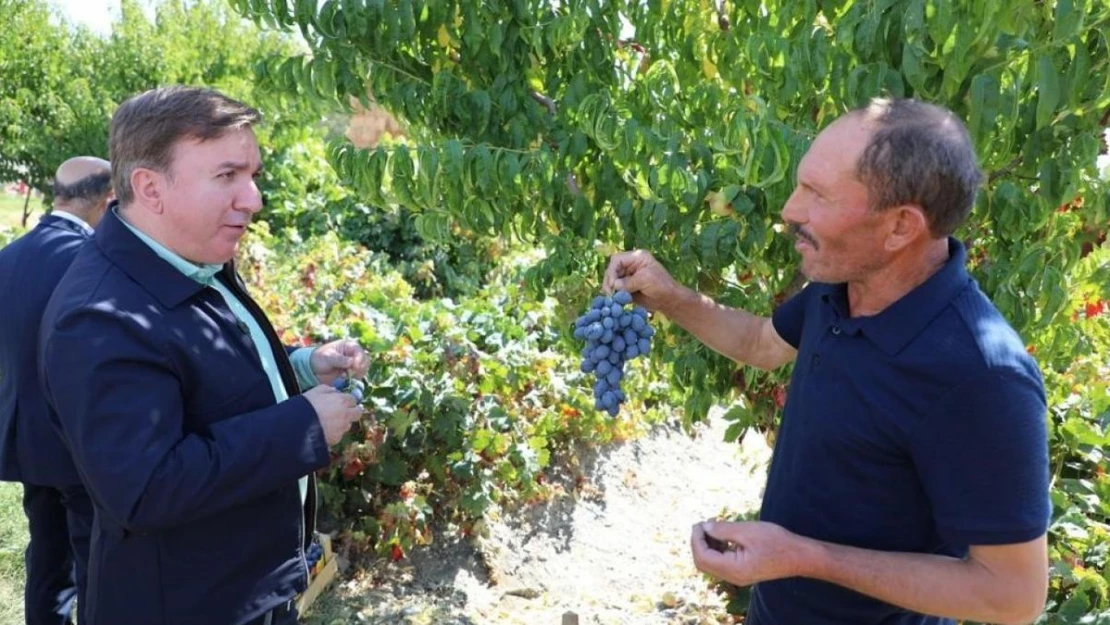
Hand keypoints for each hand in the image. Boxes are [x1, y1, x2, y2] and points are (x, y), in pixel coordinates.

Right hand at [302, 385, 362, 445]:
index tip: (343, 401)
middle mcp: (346, 415)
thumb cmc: (305, 407)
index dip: (348, 400)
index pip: (353, 399)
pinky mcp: (337, 439)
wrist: (298, 427)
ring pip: (348, 424)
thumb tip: (334, 391)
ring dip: (343, 423)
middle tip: (344, 412)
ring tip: (330, 422)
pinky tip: (324, 430)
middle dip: (353, 411)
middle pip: (357, 412)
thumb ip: (328, 390)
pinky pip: (339, 435)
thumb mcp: (315, 391)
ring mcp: (342, 428)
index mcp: (342, 401)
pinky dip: (334, 433)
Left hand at [310, 339, 368, 385]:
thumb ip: (339, 359)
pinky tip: (345, 379)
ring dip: (358, 373)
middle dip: (361, 367)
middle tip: (353, 373)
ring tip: (347, 376)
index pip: (359, 351)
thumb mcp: (328, 357)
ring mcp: (354, 364)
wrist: (314, 369)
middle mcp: (354, 354)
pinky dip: (354, 379)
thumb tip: (351, 362)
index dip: (359, 359)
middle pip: (365, 360)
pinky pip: (359, 376)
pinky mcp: (352, 373)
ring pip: (364, 368)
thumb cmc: (320, 358)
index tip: (355, 366)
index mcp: (349, 346)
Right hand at [602, 250, 684, 313]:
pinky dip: (614, 294)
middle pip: (612, 269)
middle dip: (609, 280)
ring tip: (612, 297)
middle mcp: (631, 265)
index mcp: (637, 257)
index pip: (617, 260)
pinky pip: (615, 289)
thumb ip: (628, 282)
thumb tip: (614, 285)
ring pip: (612, 279)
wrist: (669, 300)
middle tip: (610, 292)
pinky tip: (615, 300)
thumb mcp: (645, 280)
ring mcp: (628, 276)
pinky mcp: (627, 287)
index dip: (612, 271)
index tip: (613, 284)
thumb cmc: (661, 286)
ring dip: (610, 288)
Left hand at [690, 520, 812, 586]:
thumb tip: (704, 527)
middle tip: (703, 524)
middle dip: (699, 542)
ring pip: (712, 562)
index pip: (702, 557)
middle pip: (704, 562)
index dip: (696, 539)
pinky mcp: (743, 572)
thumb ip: (723, 530)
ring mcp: (738, 576)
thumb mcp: (747, 531)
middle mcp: (732, 577)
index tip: (700, 522)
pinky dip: (718, 548)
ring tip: (713, 525)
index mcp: (733, 569)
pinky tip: (723, 534)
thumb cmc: (776, 542)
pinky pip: (722, 562)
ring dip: (708, 544)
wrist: (799, 556)